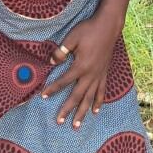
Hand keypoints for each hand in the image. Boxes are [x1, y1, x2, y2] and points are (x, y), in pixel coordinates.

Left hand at [40, 12, 120, 127]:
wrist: (108, 26)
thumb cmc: (88, 30)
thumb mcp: (72, 37)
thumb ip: (61, 51)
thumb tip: (51, 62)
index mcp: (81, 66)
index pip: (64, 81)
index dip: (53, 89)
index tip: (43, 96)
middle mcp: (90, 74)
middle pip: (77, 96)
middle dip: (67, 109)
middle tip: (59, 121)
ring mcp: (99, 76)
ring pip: (90, 98)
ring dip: (82, 112)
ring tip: (77, 125)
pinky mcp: (104, 74)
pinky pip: (101, 92)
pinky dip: (98, 102)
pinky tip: (95, 111)